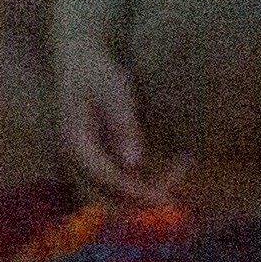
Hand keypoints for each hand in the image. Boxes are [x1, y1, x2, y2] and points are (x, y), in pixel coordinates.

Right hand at [53, 34, 166, 208]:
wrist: (80, 62)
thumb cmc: (100, 73)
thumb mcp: (115, 92)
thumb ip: (123, 126)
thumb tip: (132, 163)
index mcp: (76, 145)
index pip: (106, 180)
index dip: (136, 192)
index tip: (165, 199)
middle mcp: (77, 158)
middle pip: (109, 191)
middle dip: (142, 196)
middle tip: (181, 194)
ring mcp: (85, 158)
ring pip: (115, 187)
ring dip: (146, 188)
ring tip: (184, 174)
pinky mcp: (97, 155)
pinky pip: (119, 175)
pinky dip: (143, 177)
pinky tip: (175, 165)